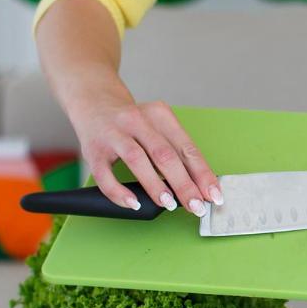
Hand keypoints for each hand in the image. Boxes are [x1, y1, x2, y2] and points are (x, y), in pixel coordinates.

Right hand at [67, 90, 221, 215]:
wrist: (94, 101)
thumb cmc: (134, 123)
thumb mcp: (158, 127)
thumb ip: (175, 151)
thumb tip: (198, 186)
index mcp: (160, 115)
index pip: (187, 147)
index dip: (202, 174)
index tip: (213, 195)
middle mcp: (137, 121)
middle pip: (165, 154)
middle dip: (184, 184)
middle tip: (196, 206)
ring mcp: (113, 134)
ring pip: (137, 159)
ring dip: (155, 185)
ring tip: (169, 204)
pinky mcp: (93, 150)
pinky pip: (105, 175)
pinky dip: (119, 192)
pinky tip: (133, 203)